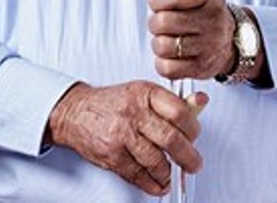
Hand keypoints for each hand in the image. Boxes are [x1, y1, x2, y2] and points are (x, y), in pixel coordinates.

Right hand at [47, 80, 204, 194]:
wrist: (76, 113)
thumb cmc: (112, 103)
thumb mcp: (142, 93)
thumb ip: (172, 101)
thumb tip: (200, 102)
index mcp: (145, 93)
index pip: (179, 112)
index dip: (193, 128)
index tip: (195, 137)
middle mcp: (133, 113)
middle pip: (170, 139)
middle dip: (188, 157)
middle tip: (194, 164)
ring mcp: (121, 136)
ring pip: (156, 161)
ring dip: (169, 173)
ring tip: (173, 173)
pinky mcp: (112, 156)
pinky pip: (138, 175)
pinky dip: (152, 183)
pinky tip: (159, 183)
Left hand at [124, 0, 235, 80]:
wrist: (227, 40)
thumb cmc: (197, 11)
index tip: (158, 2)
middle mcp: (212, 19)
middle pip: (164, 22)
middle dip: (154, 22)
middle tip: (161, 22)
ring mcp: (209, 45)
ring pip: (163, 46)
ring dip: (158, 42)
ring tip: (167, 38)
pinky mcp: (202, 68)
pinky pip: (167, 68)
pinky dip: (162, 62)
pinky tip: (171, 54)